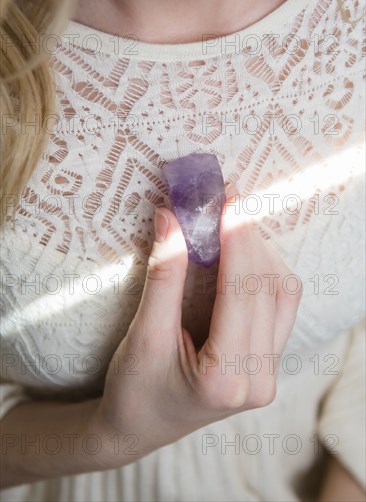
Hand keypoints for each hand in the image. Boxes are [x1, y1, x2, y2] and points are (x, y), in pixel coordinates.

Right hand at [92, 187, 301, 466]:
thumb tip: (171, 220)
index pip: (243, 293)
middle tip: (227, 201)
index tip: (229, 201)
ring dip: (261, 253)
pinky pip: (279, 306)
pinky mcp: (266, 362)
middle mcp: (259, 378)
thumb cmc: (133, 389)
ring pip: (282, 295)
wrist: (137, 427)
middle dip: (249, 239)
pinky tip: (244, 252)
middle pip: (268, 289)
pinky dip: (264, 272)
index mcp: (228, 377)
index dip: (238, 241)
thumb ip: (163, 276)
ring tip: (234, 222)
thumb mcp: (144, 334)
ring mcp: (268, 372)